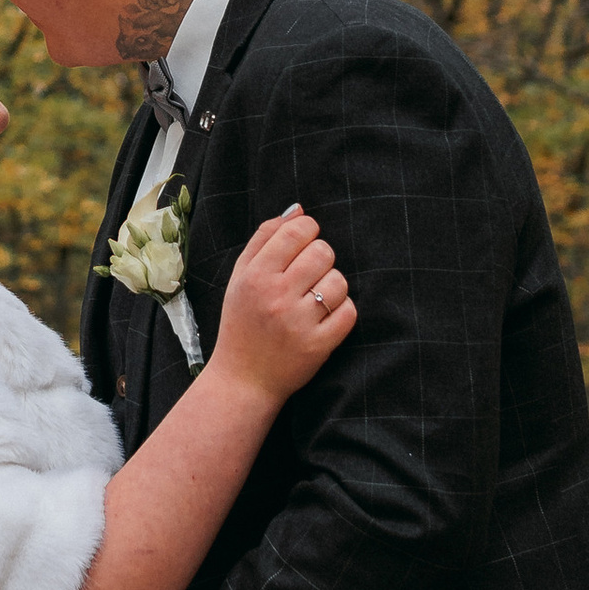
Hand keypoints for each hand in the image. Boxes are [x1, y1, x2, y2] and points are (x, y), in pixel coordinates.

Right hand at [211, 204, 353, 403]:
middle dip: (321, 258)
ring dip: (332, 286)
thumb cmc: (242, 322)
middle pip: (323, 252)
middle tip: (309, 274)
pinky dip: (342, 311)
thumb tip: (298, 210)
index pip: (296, 231)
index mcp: (255, 276)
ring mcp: (299, 323)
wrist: (244, 379)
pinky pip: (348, 312)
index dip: (308, 230)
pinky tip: (326, 317)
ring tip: (316, 297)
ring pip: (338, 281)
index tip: (305, 242)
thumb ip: (264, 239)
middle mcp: (276, 297)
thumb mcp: (240, 277)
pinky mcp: (318, 346)